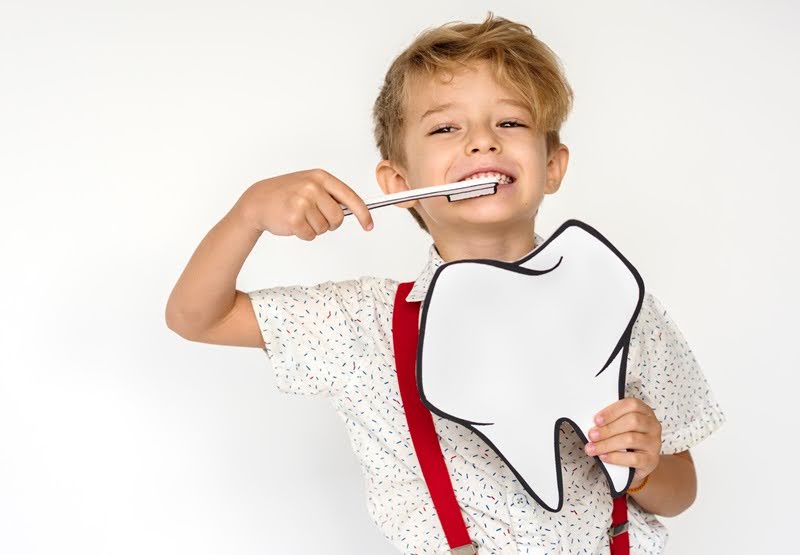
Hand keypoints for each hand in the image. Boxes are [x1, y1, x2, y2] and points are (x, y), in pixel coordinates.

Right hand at [237, 168, 373, 239]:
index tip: (369, 225)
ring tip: (300, 217)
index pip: (350, 196)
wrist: (258, 201)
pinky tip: (293, 223)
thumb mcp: (310, 185)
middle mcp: (312, 187)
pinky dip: (304, 234)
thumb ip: (331, 195)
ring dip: (314, 228)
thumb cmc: (287, 194)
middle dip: (330, 223)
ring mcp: (302, 201)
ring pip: (324, 228)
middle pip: (338, 217)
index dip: (363, 213)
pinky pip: (311, 235)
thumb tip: (356, 210)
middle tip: (315, 217)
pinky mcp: (294, 218)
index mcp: (320, 177)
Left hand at [584, 397, 661, 486]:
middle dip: (608, 429)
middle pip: (632, 421)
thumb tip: (592, 424)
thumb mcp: (620, 426)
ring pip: (631, 439)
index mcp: (644, 411)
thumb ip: (611, 421)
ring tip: (592, 448)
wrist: (639, 463)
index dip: (612, 411)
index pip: (631, 405)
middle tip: (591, 435)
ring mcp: (654, 443)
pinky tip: (604, 457)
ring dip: (607, 444)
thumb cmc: (626, 439)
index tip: (596, 420)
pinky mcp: (652, 460)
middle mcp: (652, 425)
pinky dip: (616, 457)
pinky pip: (633, 458)